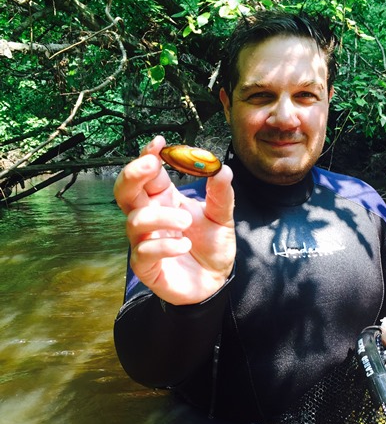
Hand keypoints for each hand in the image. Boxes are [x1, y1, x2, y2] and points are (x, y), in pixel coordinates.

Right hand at [113, 136, 235, 304]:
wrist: (215, 281)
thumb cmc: (213, 246)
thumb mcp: (222, 218)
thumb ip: (221, 196)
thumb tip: (222, 169)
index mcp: (165, 200)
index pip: (148, 174)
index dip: (147, 156)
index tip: (159, 143)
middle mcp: (150, 217)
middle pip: (124, 191)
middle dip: (132, 174)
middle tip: (150, 165)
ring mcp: (145, 241)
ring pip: (135, 220)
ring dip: (160, 216)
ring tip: (187, 221)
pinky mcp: (146, 266)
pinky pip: (143, 251)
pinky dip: (164, 245)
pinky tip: (184, 246)